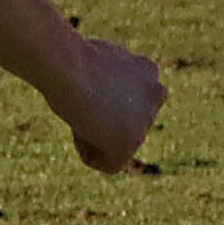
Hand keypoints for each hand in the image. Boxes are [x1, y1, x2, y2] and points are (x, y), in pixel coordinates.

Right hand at [55, 32, 167, 173]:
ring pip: (117, 144)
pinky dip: (89, 154)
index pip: (125, 103)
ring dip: (94, 134)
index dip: (96, 99)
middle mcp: (156, 93)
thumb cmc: (69, 59)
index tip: (84, 83)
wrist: (67, 66)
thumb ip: (108, 84)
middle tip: (82, 98)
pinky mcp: (133, 141)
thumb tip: (108, 98)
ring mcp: (147, 118)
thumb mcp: (92, 65)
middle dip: (100, 119)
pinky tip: (80, 128)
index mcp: (148, 71)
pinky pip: (110, 165)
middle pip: (122, 125)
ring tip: (81, 111)